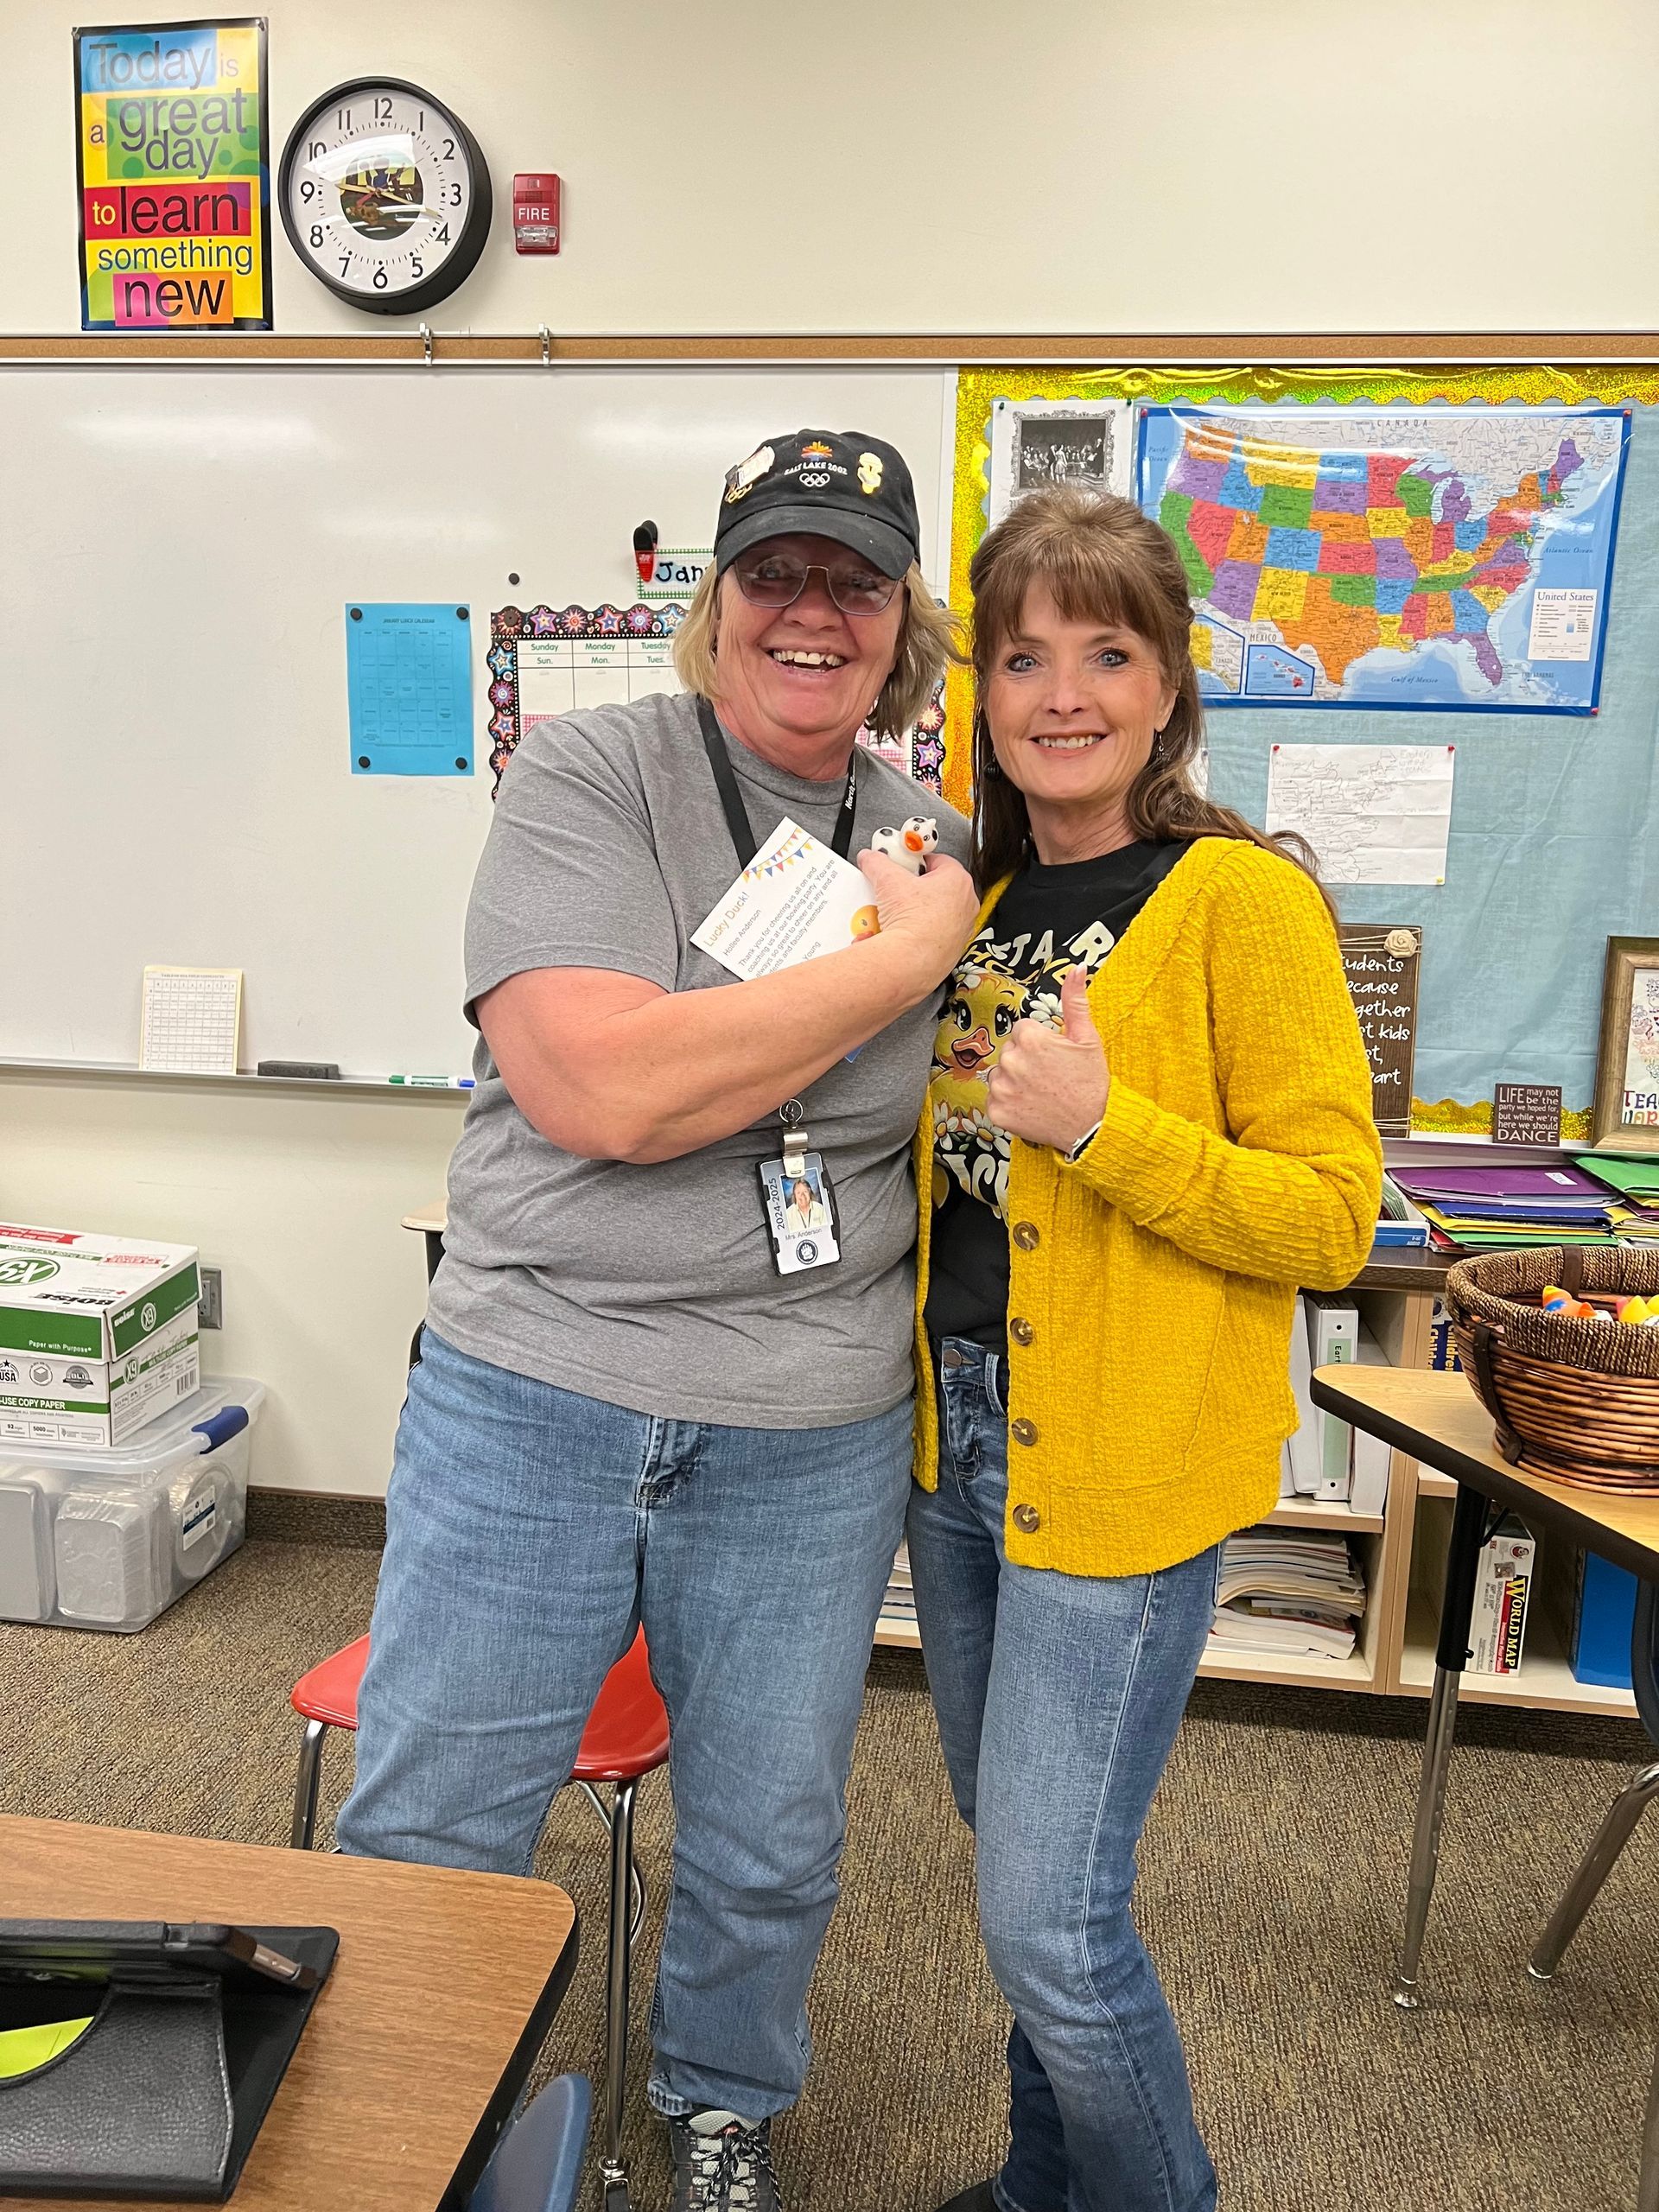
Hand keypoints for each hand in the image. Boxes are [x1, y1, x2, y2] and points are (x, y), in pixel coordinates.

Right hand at [855, 849, 979, 997]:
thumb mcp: (888, 881)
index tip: (902, 863)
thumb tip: (871, 858)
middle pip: (936, 886)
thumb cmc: (913, 923)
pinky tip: (902, 933)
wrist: (911, 962)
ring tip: (895, 913)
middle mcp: (966, 903)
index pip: (938, 859)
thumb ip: (878, 863)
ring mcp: (961, 928)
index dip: (916, 860)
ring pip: (935, 911)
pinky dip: (919, 931)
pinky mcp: (952, 948)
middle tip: (896, 889)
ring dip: (916, 910)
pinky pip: (933, 932)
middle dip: (914, 886)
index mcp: (958, 880)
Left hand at [987, 965, 1110, 1152]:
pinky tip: (1030, 1105)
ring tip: (1040, 1091)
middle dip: (1025, 1060)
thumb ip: (1075, 1001)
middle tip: (1049, 1076)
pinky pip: (995, 1099)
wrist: (1091, 1127)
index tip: (1053, 1057)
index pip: (1022, 1031)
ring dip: (1014, 1081)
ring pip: (1000, 1074)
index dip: (1039, 1043)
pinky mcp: (997, 1111)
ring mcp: (1001, 1088)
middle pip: (1010, 1051)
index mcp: (1030, 1038)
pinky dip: (1008, 1103)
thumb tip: (1076, 969)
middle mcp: (1011, 1060)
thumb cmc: (1091, 1083)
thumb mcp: (1087, 1038)